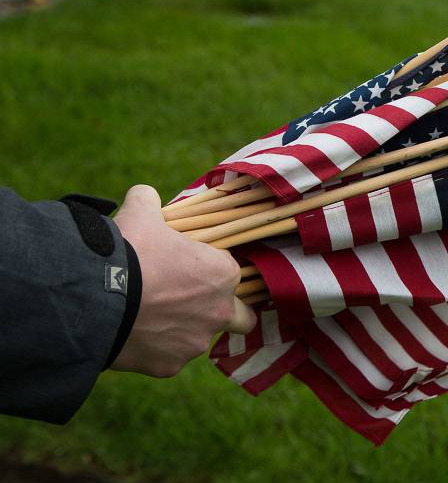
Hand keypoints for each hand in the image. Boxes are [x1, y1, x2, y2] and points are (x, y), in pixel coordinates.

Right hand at [110, 185, 256, 376]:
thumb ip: (150, 201)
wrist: (93, 297)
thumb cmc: (128, 250)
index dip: (207, 268)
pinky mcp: (169, 366)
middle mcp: (220, 311)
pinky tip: (133, 334)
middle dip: (223, 310)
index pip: (228, 271)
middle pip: (239, 317)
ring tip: (149, 316)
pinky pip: (167, 358)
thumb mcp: (140, 213)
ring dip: (182, 329)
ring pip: (197, 338)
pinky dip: (154, 349)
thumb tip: (146, 195)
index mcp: (223, 274)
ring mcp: (195, 342)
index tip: (186, 267)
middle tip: (191, 301)